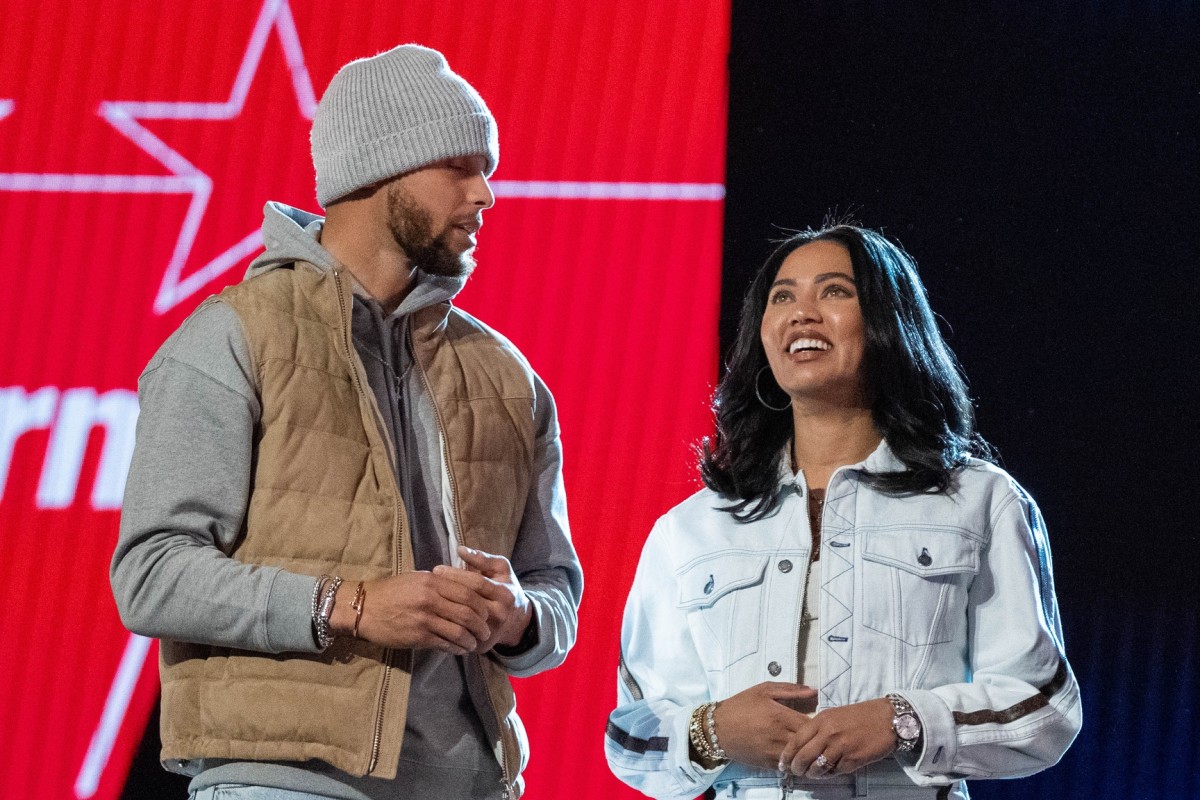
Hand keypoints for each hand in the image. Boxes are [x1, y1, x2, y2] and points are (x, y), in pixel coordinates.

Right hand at [329, 571, 491, 653]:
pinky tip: (460, 649)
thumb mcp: (416, 579)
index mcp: (433, 581)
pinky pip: (444, 644)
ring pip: (459, 631)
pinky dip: (456, 648)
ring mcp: (424, 619)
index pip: (468, 592)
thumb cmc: (390, 592)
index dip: (482, 604)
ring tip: (474, 643)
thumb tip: (462, 589)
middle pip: (468, 613)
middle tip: (486, 632)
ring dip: (471, 640)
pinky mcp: (418, 636)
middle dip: (481, 625)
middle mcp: (431, 599)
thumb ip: (439, 583)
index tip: (486, 613)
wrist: (363, 608)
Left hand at [432, 546, 532, 650]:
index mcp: (504, 594)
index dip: (456, 575)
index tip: (437, 569)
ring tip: (429, 598)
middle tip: (428, 583)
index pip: (476, 583)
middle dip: (446, 590)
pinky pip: (460, 636)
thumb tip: (460, 550)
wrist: (517, 621)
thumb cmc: (505, 588)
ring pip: (461, 620)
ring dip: (443, 609)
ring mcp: (490, 632)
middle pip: (467, 602)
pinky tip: (433, 616)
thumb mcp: (501, 569)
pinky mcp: (481, 645)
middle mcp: (499, 614)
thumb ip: (482, 559)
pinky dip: (446, 626)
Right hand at [709, 683, 818, 768]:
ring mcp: (774, 753)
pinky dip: (796, 761)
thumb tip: (814, 691)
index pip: (811, 724)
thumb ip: (790, 689)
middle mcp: (779, 736)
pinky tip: (797, 754)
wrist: (717, 728)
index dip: (819, 724)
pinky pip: (790, 767)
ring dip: (808, 752)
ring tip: (809, 746)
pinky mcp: (768, 764)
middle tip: (818, 734)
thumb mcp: (763, 690)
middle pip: (809, 742)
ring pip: (801, 757)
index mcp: (780, 716)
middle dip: (816, 739)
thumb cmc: (741, 705)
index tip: (819, 720)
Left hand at [778, 698, 895, 778]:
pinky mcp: (853, 759)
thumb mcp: (834, 715)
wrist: (887, 719)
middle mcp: (828, 733)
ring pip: (817, 768)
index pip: (796, 741)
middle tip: (795, 772)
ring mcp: (840, 747)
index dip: (787, 755)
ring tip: (812, 774)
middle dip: (796, 768)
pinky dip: (830, 774)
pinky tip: (830, 771)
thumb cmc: (861, 716)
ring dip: (812, 774)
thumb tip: (803, 745)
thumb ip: (818, 728)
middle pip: (803, 757)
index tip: (783, 763)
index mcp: (821, 720)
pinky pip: (835, 772)